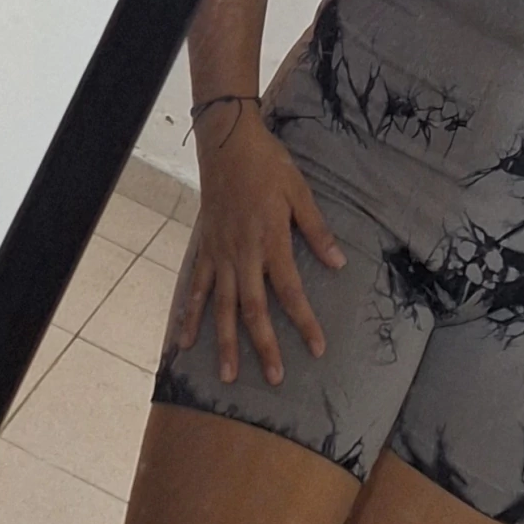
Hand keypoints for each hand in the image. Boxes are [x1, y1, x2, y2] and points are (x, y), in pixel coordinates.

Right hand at [178, 107, 345, 384]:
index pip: (291, 291)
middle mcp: (242, 255)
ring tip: (226, 376)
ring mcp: (219, 255)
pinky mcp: (204, 250)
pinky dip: (190, 316)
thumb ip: (317, 231)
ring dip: (224, 343)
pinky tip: (183, 343)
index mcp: (270, 241)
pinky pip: (196, 289)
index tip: (317, 348)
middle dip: (264, 346)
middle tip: (274, 378)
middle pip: (253, 310)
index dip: (304, 322)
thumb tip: (339, 263)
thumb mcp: (300, 193)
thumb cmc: (268, 166)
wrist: (227, 144)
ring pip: (221, 307)